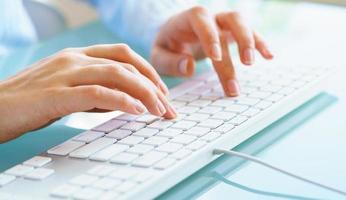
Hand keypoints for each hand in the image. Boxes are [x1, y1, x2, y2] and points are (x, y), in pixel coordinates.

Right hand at [0, 44, 175, 142]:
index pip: (123, 54)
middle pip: (125, 64)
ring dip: (144, 93)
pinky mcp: (56, 94)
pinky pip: (98, 93)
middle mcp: (74, 59)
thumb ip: (96, 93)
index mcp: (78, 55)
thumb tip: (126, 102)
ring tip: (159, 111)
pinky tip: (137, 111)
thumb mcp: (69, 91)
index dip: (147, 71)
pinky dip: (122, 101)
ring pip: (116, 75)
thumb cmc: (31, 101)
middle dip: (153, 85)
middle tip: (168, 107)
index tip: (162, 92)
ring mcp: (65, 74)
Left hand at [151, 6, 272, 95]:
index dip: (210, 36)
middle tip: (246, 64)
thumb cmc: (166, 45)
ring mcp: (222, 24)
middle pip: (229, 19)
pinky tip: (269, 56)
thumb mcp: (159, 55)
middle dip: (240, 40)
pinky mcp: (231, 33)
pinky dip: (260, 43)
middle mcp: (209, 18)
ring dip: (251, 42)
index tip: (216, 57)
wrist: (174, 36)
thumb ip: (170, 62)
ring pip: (242, 24)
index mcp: (187, 19)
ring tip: (252, 63)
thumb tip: (189, 67)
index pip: (201, 20)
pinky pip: (250, 33)